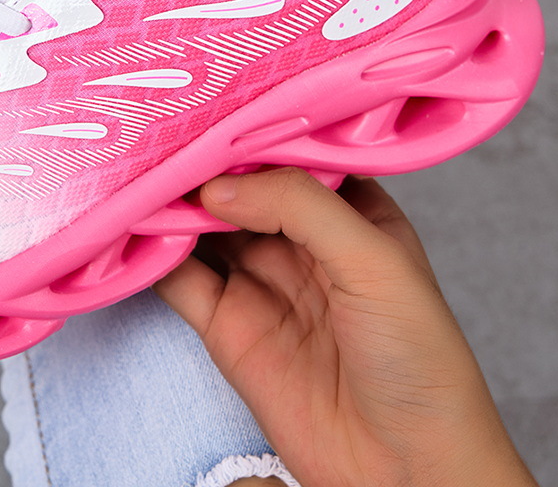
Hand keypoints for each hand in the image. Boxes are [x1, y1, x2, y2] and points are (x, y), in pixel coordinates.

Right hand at [154, 168, 537, 486]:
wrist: (411, 473)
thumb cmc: (423, 362)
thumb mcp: (374, 261)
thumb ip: (300, 207)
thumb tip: (219, 186)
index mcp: (349, 212)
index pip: (289, 157)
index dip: (249, 133)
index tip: (206, 107)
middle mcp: (301, 240)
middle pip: (239, 189)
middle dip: (201, 165)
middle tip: (160, 138)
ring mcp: (262, 283)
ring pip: (203, 229)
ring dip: (171, 206)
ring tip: (137, 174)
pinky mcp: (228, 328)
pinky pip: (181, 280)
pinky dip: (154, 256)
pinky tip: (134, 231)